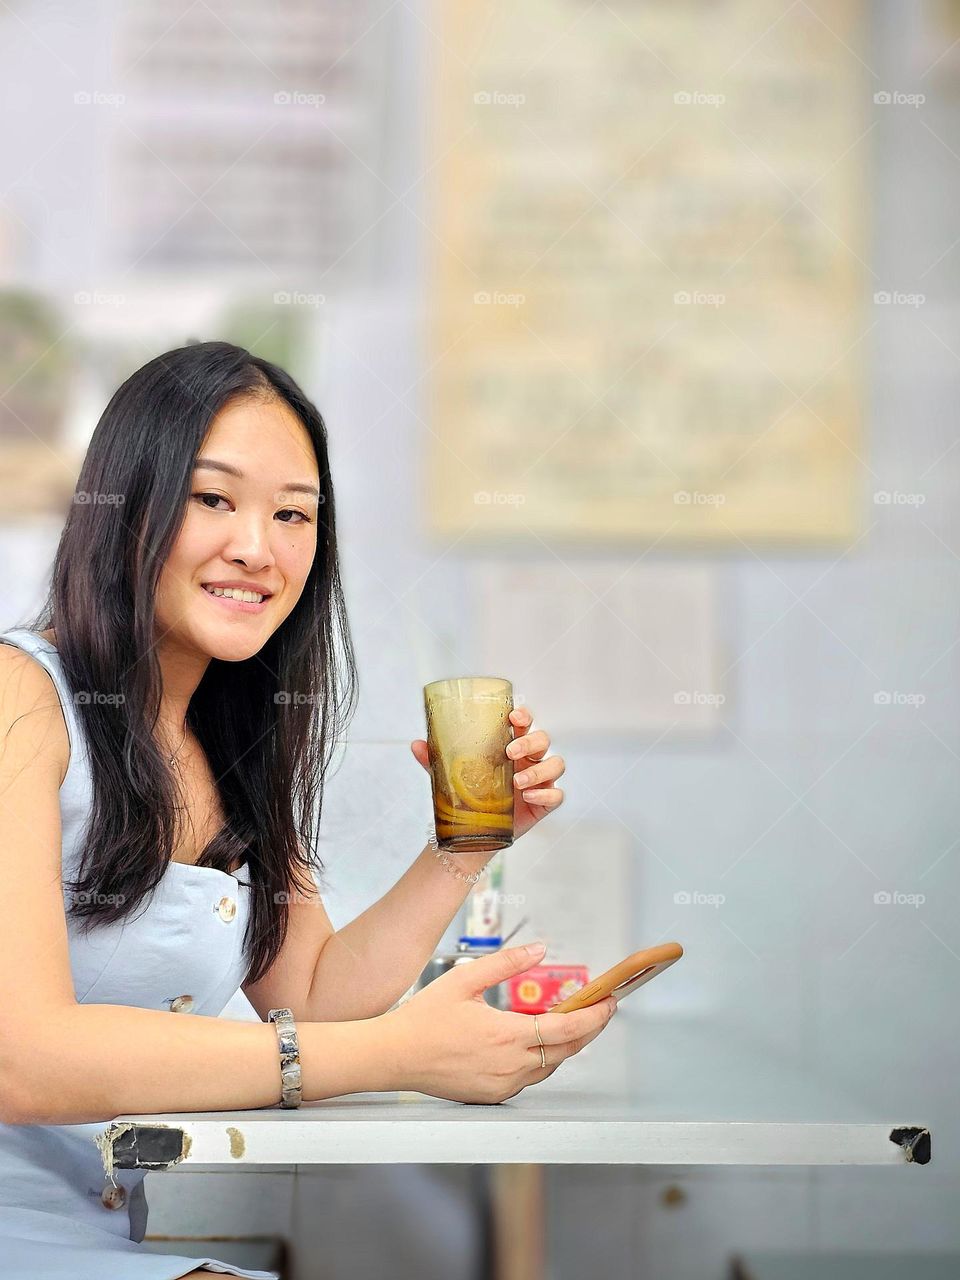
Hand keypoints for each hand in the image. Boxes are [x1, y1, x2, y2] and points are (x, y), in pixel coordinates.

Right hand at [379, 943, 617, 1103]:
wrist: (394, 1056)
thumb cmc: (425, 1017)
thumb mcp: (465, 979)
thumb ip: (507, 963)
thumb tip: (540, 950)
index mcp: (506, 1036)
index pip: (567, 1029)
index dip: (594, 1016)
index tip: (609, 1002)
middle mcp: (509, 1065)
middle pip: (566, 1050)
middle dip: (589, 1030)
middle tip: (601, 1009)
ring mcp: (502, 1084)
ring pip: (549, 1066)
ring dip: (565, 1046)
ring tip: (573, 1022)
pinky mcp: (492, 1095)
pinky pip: (529, 1077)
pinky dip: (542, 1059)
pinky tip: (538, 1042)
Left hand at [410, 704, 564, 839]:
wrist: (474, 831)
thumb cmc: (469, 795)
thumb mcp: (450, 777)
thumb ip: (435, 760)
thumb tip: (416, 745)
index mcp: (510, 746)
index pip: (525, 723)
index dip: (525, 715)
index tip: (514, 716)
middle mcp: (528, 760)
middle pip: (543, 740)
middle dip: (530, 742)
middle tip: (510, 752)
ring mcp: (539, 781)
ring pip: (556, 764)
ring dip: (538, 770)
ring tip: (517, 781)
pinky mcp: (544, 803)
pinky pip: (557, 795)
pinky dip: (546, 794)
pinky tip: (528, 796)